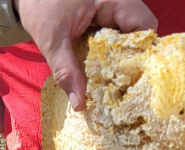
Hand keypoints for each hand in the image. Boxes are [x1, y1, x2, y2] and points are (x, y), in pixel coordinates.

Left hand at [15, 0, 157, 110]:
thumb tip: (80, 104)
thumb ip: (66, 69)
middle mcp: (118, 2)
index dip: (140, 52)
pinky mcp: (103, 19)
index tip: (128, 78)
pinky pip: (112, 39)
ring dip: (117, 60)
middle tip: (117, 87)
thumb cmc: (40, 6)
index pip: (144, 25)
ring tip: (108, 84)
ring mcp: (111, 10)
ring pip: (126, 39)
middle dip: (128, 61)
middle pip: (137, 35)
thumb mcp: (52, 38)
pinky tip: (99, 73)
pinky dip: (106, 56)